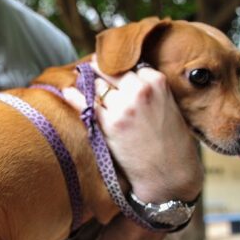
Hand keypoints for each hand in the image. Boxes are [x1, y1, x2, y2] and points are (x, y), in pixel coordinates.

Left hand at [63, 59, 201, 202]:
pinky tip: (68, 91)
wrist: (170, 172)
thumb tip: (124, 77)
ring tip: (81, 81)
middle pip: (111, 72)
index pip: (130, 66)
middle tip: (90, 68)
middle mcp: (139, 91)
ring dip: (90, 85)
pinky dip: (75, 97)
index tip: (110, 69)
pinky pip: (86, 105)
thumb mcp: (168, 105)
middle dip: (101, 72)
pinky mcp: (110, 125)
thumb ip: (149, 89)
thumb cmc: (171, 141)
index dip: (120, 71)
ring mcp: (123, 107)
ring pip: (98, 86)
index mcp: (157, 82)